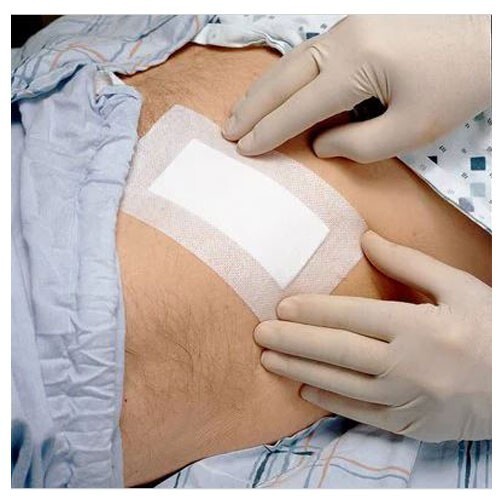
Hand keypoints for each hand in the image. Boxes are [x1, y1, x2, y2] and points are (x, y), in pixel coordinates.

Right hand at [223, 15, 490, 162]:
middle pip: (284, 77)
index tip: (244, 150)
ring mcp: (349, 26)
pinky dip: (286, 77)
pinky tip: (276, 91)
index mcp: (356, 62)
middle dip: (253, 107)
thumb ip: (358, 144)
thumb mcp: (411, 128)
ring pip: (292, 62)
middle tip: (227, 131)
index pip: (299, 106)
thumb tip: (320, 143)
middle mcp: (344, 37)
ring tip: (240, 113)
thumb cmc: (460, 82)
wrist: (493, 32)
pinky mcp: (358, 26)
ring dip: (264, 90)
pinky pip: (309, 54)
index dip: (269, 132)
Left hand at [254, 231, 490, 441]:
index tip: (282, 306)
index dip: (314, 311)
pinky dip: (331, 403)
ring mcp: (408, 401)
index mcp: (420, 328)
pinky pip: (363, 414)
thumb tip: (366, 240)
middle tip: (260, 334)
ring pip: (343, 385)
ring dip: (301, 371)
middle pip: (339, 352)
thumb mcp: (459, 287)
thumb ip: (410, 263)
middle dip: (294, 341)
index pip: (353, 317)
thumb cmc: (491, 328)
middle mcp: (409, 366)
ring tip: (269, 359)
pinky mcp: (411, 425)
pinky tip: (305, 391)